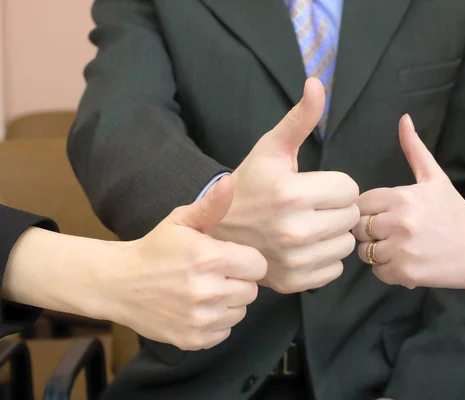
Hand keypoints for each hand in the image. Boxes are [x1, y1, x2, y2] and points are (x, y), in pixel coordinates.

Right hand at [103, 176, 266, 349]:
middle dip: (238, 281)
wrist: (118, 284)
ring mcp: (200, 318)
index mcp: (209, 258)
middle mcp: (207, 290)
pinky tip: (198, 308)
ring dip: (228, 302)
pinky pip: (224, 332)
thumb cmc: (155, 249)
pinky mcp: (193, 339)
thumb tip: (229, 182)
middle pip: (251, 290)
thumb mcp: (180, 221)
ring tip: (206, 290)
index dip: (246, 260)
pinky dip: (216, 322)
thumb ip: (211, 205)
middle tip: (215, 274)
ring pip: (240, 312)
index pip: (258, 265)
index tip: (229, 258)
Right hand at [209, 78, 359, 293]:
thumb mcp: (271, 149)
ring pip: (346, 244)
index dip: (335, 185)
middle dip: (336, 208)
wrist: (219, 229)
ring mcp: (293, 260)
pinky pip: (334, 269)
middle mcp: (293, 229)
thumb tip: (317, 82)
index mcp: (291, 193)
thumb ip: (300, 118)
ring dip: (333, 234)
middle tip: (311, 206)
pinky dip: (325, 259)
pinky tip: (304, 247)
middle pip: (350, 217)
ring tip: (308, 226)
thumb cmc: (249, 185)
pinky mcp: (294, 282)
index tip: (313, 186)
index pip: (350, 189)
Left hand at [352, 114, 464, 288]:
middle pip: (359, 228)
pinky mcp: (405, 273)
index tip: (386, 214)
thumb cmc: (454, 212)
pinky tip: (408, 262)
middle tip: (393, 233)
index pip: (360, 203)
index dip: (370, 210)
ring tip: (402, 247)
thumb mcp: (435, 178)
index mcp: (402, 197)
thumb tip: (404, 118)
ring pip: (365, 252)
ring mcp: (402, 249)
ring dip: (378, 252)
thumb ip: (414, 149)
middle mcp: (400, 222)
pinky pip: (377, 272)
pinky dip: (388, 271)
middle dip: (371, 231)